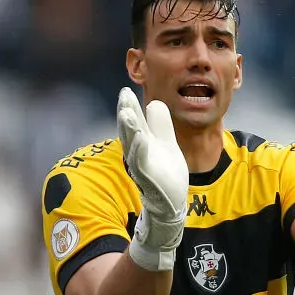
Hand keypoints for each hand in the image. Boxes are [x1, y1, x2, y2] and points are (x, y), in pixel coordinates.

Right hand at [117, 88, 188, 270]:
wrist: (171, 203)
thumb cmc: (166, 173)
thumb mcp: (165, 143)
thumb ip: (159, 124)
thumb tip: (153, 102)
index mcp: (142, 143)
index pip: (134, 122)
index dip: (129, 107)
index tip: (126, 91)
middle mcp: (138, 153)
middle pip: (129, 131)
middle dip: (126, 113)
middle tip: (123, 95)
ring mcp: (142, 166)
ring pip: (133, 145)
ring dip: (129, 129)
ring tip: (127, 113)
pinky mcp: (148, 178)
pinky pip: (142, 162)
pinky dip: (140, 149)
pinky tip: (141, 137)